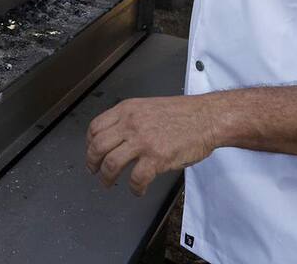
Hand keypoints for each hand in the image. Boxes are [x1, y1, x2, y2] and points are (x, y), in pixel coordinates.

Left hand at [85, 95, 217, 196]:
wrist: (207, 118)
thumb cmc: (183, 114)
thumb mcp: (149, 107)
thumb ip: (131, 119)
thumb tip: (116, 136)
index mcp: (128, 110)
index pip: (96, 127)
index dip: (89, 143)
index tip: (92, 152)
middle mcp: (131, 123)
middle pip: (98, 146)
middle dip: (92, 163)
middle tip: (95, 171)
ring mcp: (143, 141)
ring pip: (111, 163)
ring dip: (106, 178)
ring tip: (109, 183)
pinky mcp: (157, 157)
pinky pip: (136, 178)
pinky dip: (134, 188)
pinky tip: (138, 190)